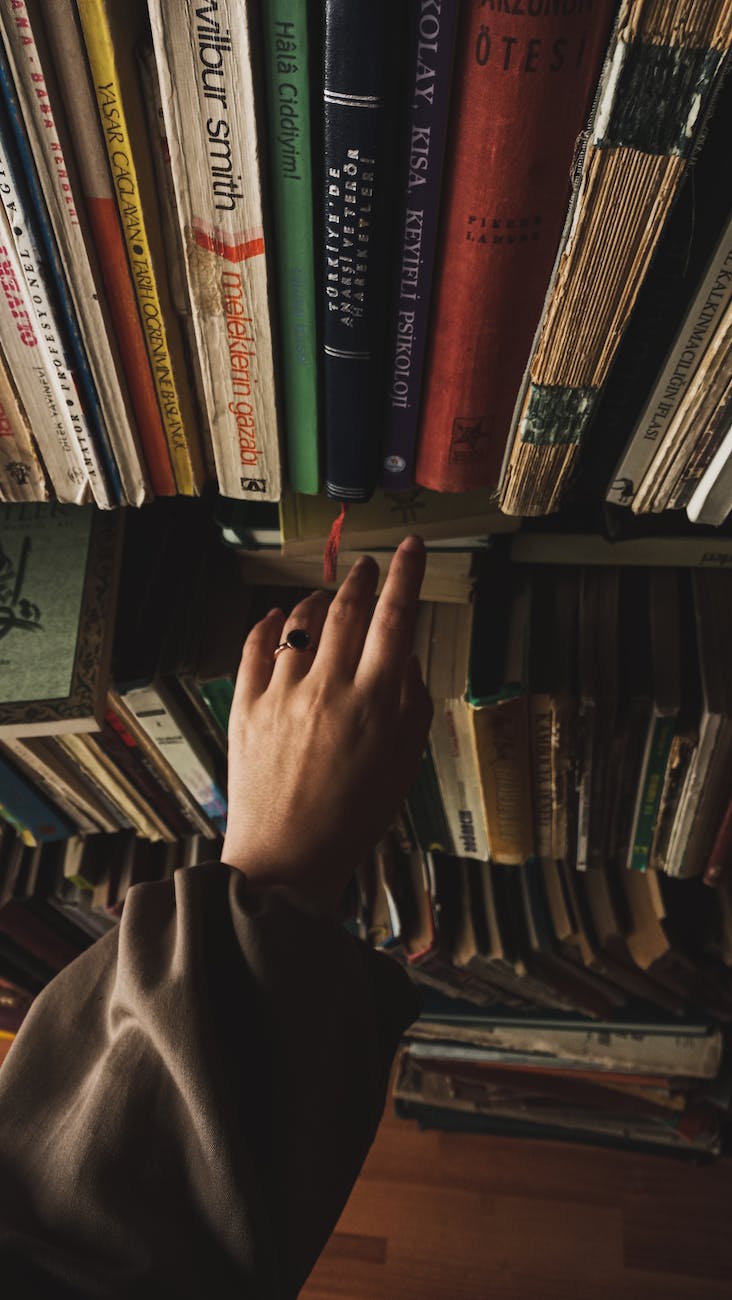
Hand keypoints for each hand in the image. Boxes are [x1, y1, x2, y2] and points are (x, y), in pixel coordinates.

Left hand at [222, 537, 432, 911]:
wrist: (287, 861)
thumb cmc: (353, 819)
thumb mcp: (403, 764)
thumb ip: (410, 703)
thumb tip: (403, 654)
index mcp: (375, 704)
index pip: (396, 618)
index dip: (406, 576)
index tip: (411, 549)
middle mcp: (328, 690)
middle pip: (347, 609)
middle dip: (362, 579)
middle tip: (369, 566)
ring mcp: (282, 695)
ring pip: (299, 621)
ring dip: (318, 601)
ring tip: (328, 597)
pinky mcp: (245, 707)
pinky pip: (254, 647)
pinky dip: (267, 625)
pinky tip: (276, 619)